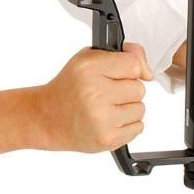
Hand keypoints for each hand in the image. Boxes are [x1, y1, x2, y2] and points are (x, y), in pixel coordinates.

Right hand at [37, 42, 151, 152]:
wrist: (46, 118)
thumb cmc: (69, 87)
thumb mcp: (88, 59)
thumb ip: (121, 54)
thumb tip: (146, 69)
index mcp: (89, 68)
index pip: (134, 65)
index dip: (132, 68)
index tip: (123, 74)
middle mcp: (94, 93)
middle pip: (139, 89)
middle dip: (127, 90)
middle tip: (107, 93)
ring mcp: (101, 119)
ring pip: (140, 109)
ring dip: (128, 109)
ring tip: (105, 108)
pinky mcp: (107, 139)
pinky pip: (138, 128)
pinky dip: (127, 125)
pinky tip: (108, 121)